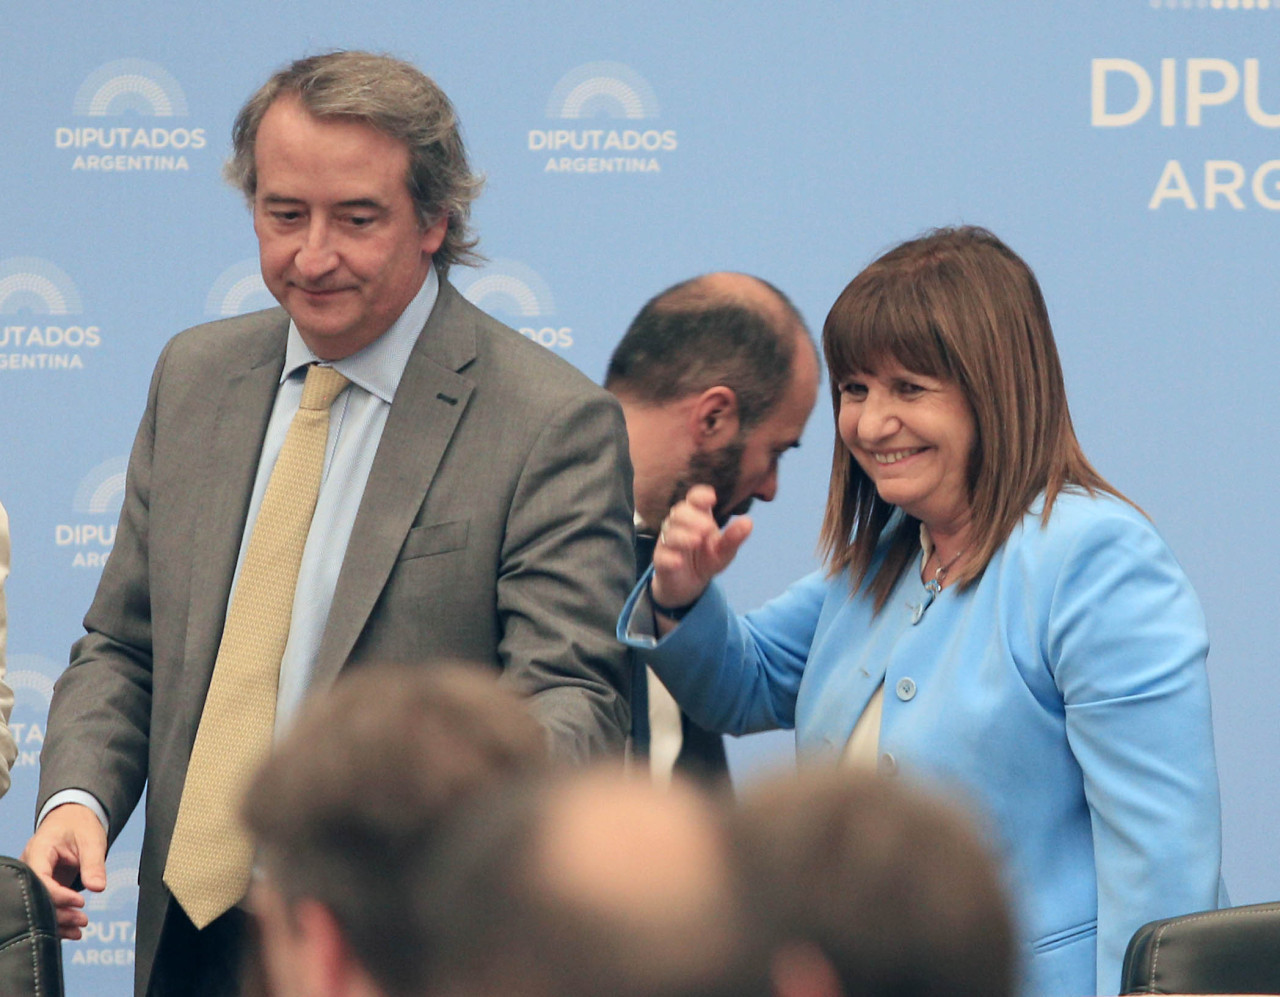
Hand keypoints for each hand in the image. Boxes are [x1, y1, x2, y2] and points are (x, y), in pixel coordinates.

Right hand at [20, 802, 106, 939]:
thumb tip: (98, 888)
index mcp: (38, 850)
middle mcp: (30, 866)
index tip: (80, 902)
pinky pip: (45, 905)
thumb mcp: (92, 840)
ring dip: (58, 920)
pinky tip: (72, 931)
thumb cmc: (80, 826)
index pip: (40, 879)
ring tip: (80, 927)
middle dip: (58, 913)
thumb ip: (94, 863)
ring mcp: (33, 877)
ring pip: (39, 905)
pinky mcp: (41, 886)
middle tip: (82, 920)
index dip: (58, 895)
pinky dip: (58, 919)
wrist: (73, 819)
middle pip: (36, 897)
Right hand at [652, 485, 752, 610]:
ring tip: (697, 541)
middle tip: (708, 528)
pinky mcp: (661, 560)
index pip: (694, 498)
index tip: (712, 498)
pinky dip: (670, 558)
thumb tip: (748, 522)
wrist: (689, 585)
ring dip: (683, 535)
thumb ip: (734, 537)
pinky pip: (661, 556)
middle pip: (679, 511)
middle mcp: (679, 525)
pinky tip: (679, 562)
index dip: (700, 495)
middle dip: (692, 517)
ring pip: (669, 532)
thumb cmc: (706, 559)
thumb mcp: (724, 551)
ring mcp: (668, 542)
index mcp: (696, 516)